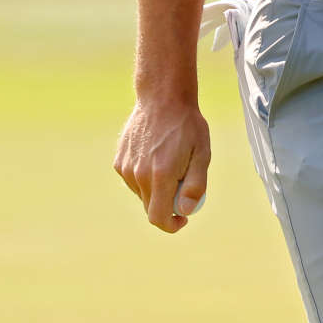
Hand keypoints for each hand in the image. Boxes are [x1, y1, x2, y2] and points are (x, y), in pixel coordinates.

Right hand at [114, 97, 210, 232]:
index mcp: (160, 175)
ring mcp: (126, 168)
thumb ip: (196, 185)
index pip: (159, 217)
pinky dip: (145, 176)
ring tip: (170, 162)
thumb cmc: (187, 126)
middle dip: (168, 204)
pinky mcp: (119, 161)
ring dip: (156, 189)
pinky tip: (155, 155)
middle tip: (183, 182)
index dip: (172, 225)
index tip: (183, 219)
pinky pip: (133, 180)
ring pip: (142, 194)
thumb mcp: (202, 154)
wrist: (162, 98)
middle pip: (150, 207)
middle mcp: (138, 174)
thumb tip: (187, 211)